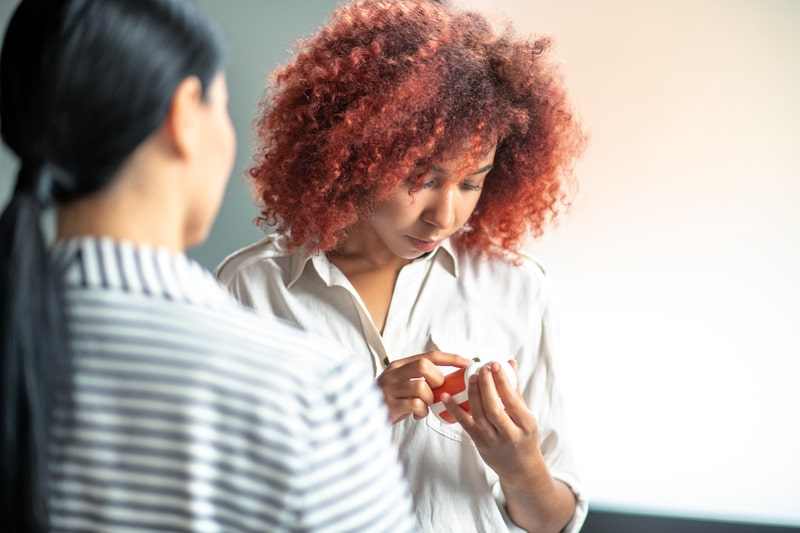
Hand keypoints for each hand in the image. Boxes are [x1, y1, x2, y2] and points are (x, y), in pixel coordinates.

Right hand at [377, 351, 471, 423]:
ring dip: (430, 399)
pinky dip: (422, 412)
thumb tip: (451, 380)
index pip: (430, 355)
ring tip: (424, 406)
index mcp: (400, 365)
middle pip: (424, 365)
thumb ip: (420, 378)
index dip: (451, 358)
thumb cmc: (391, 401)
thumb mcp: (403, 384)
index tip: (468, 363)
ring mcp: (390, 388)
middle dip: (437, 379)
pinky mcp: (390, 405)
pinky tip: (417, 415)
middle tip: (436, 391)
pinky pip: (415, 405)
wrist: (364, 418)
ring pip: (421, 387)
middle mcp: (393, 373)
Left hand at [441, 360, 540, 482]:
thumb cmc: (523, 435)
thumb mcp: (526, 414)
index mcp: (526, 424)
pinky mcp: (479, 443)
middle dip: (486, 387)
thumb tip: (510, 363)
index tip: (495, 365)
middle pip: (494, 409)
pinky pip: (465, 424)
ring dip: (472, 394)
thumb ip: (515, 389)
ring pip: (479, 416)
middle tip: (481, 369)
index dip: (502, 382)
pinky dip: (454, 409)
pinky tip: (447, 396)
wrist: (520, 468)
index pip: (512, 400)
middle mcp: (510, 434)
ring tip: (470, 377)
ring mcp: (493, 440)